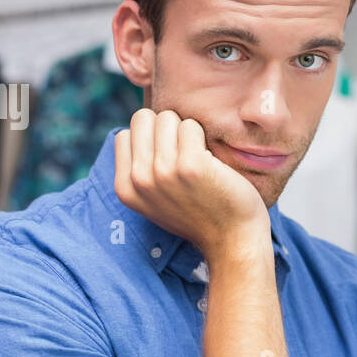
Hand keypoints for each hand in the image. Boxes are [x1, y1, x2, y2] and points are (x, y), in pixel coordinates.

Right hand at [115, 108, 268, 259]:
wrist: (231, 239)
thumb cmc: (198, 213)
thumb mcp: (154, 199)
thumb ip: (139, 169)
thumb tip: (137, 128)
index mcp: (125, 188)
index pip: (125, 134)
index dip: (149, 139)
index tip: (168, 158)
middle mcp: (139, 180)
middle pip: (143, 119)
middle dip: (165, 128)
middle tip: (184, 153)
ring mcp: (163, 172)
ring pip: (167, 117)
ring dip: (186, 132)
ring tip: (198, 158)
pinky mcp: (191, 165)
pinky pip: (191, 125)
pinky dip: (203, 137)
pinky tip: (210, 161)